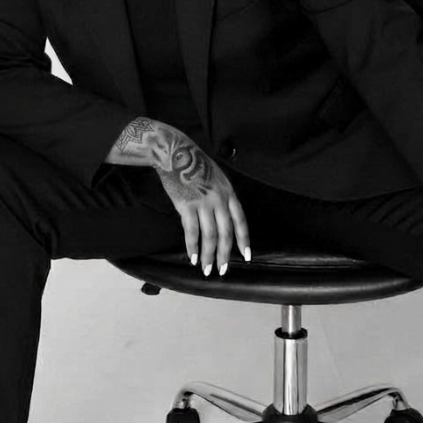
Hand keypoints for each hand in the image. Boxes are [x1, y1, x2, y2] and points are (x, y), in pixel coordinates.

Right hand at [150, 126, 250, 274]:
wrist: (176, 152)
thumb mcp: (218, 177)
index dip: (244, 240)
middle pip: (226, 233)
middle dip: (225, 255)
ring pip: (209, 236)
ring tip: (206, 269)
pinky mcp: (186, 206)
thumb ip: (223, 196)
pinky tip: (192, 257)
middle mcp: (219, 200)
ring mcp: (203, 203)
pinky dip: (192, 247)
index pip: (241, 221)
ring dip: (208, 255)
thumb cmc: (195, 163)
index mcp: (229, 193)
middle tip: (223, 270)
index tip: (247, 256)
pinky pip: (191, 232)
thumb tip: (224, 217)